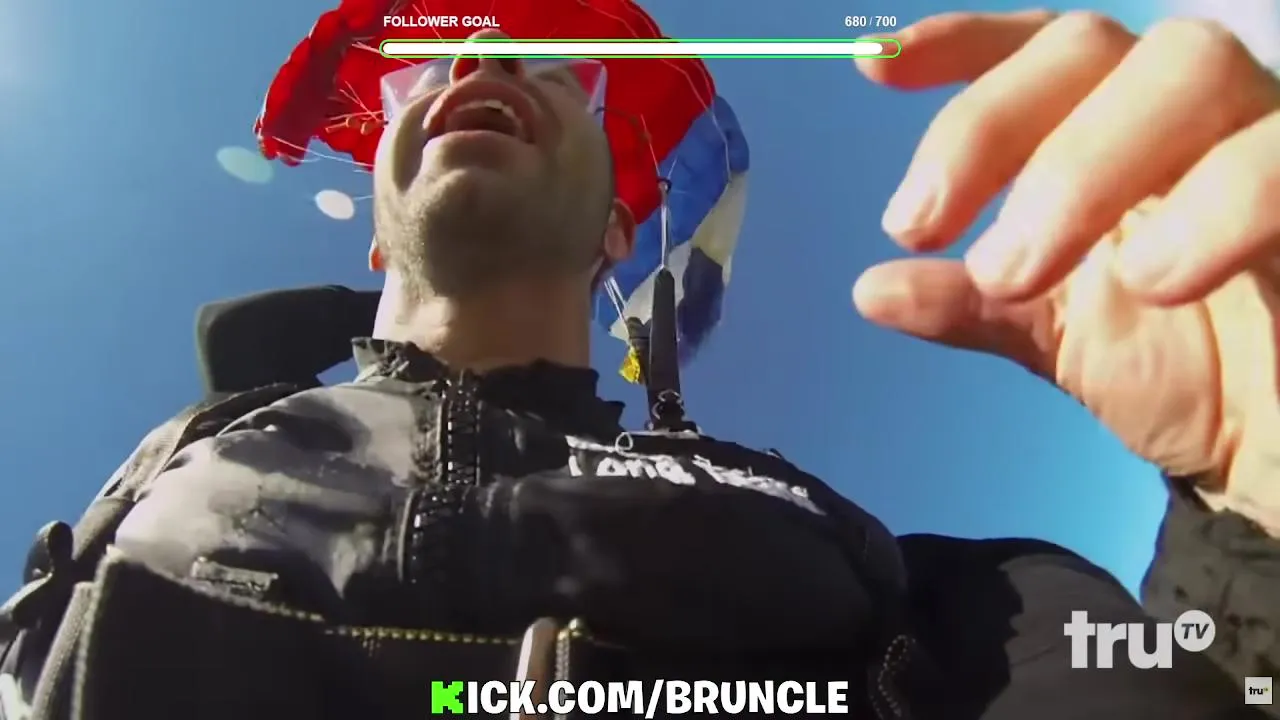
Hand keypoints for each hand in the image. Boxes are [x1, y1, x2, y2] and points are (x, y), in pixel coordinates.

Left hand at [850, 11, 1279, 533]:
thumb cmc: (1184, 371)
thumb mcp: (1057, 338)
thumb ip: (972, 306)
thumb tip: (871, 291)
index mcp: (1115, 131)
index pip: (1045, 50)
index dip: (964, 44)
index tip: (875, 70)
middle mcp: (1191, 114)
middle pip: (1094, 45)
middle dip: (993, 127)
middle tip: (920, 226)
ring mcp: (1270, 138)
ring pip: (1195, 69)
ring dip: (1084, 165)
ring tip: (1020, 276)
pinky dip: (1219, 202)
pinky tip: (1154, 280)